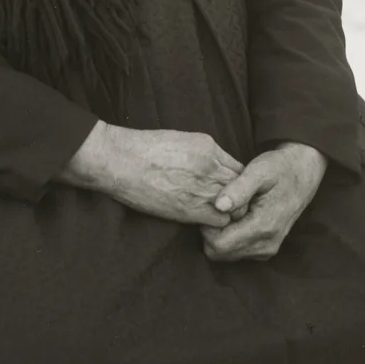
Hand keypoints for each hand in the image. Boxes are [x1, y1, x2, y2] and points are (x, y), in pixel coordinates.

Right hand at [59, 122, 243, 227]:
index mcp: (208, 147)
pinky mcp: (191, 209)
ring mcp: (202, 188)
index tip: (229, 189)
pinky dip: (217, 223)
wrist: (121, 161)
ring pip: (235, 206)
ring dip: (229, 211)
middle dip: (239, 198)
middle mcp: (210, 167)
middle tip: (228, 205)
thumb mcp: (182, 140)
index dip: (237, 181)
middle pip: (243, 187)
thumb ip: (204, 154)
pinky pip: (220, 220)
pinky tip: (205, 221)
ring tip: (217, 214)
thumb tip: (215, 167)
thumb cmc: (145, 148)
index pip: (239, 168)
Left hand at [200, 141, 327, 262]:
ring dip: (221, 234)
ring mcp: (267, 249)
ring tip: (229, 209)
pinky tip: (236, 216)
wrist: (302, 175)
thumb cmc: (279, 169)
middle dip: (212, 232)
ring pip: (227, 254)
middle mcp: (266, 244)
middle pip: (220, 253)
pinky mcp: (266, 249)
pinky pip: (237, 251)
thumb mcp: (259, 170)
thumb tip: (219, 205)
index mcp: (263, 227)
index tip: (211, 206)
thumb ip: (239, 188)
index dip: (208, 227)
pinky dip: (230, 237)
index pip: (220, 245)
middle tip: (219, 206)